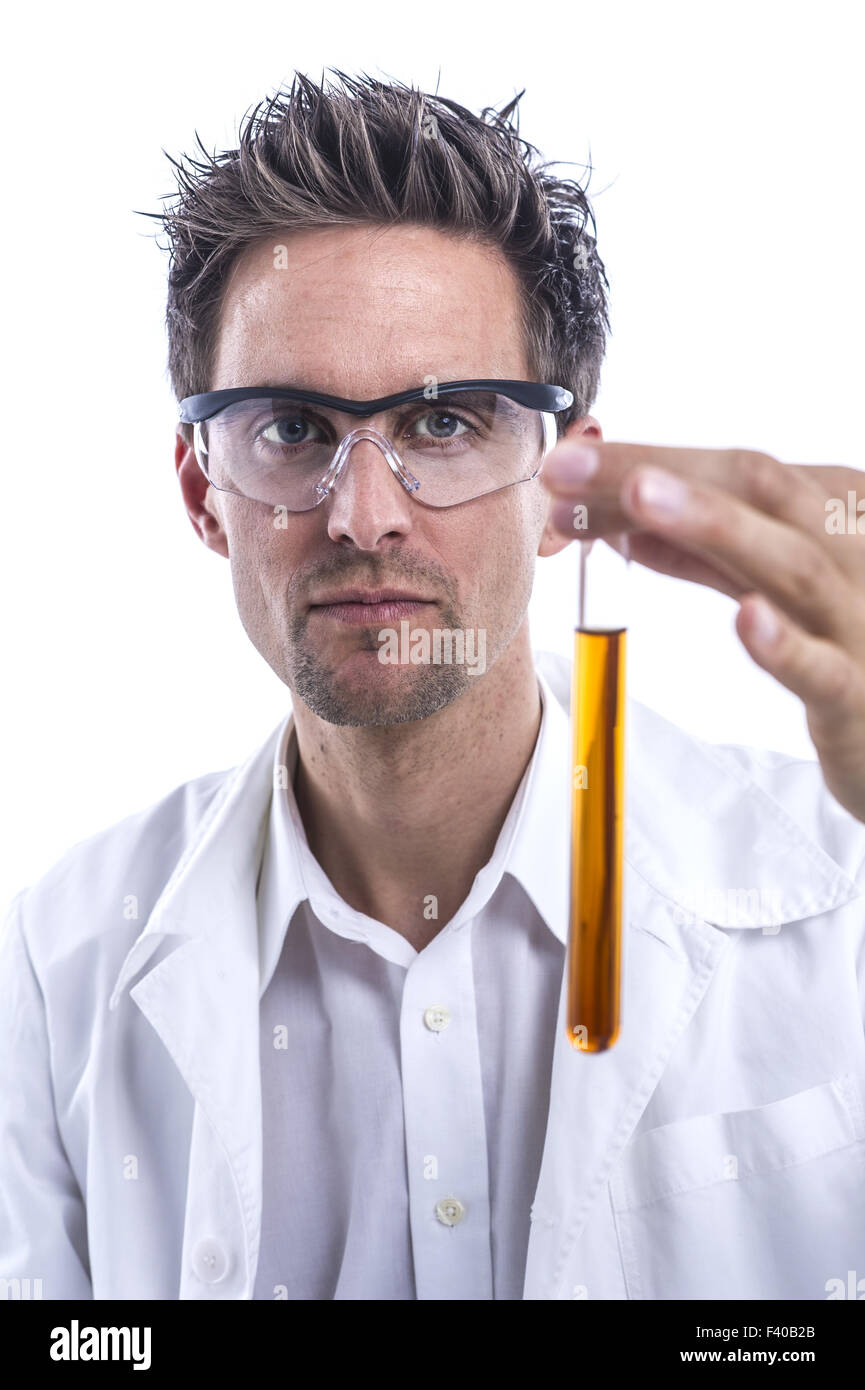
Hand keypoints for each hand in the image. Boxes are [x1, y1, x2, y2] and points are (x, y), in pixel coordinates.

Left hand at [541, 439, 864, 823]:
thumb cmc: (836, 638)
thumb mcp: (765, 581)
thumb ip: (701, 553)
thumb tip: (617, 516)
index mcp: (829, 509)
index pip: (732, 470)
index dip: (646, 458)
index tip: (564, 462)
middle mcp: (851, 549)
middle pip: (759, 490)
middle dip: (658, 470)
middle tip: (568, 466)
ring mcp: (859, 621)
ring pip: (794, 564)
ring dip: (715, 524)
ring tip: (639, 495)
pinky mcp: (858, 696)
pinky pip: (825, 669)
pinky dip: (785, 643)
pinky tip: (745, 617)